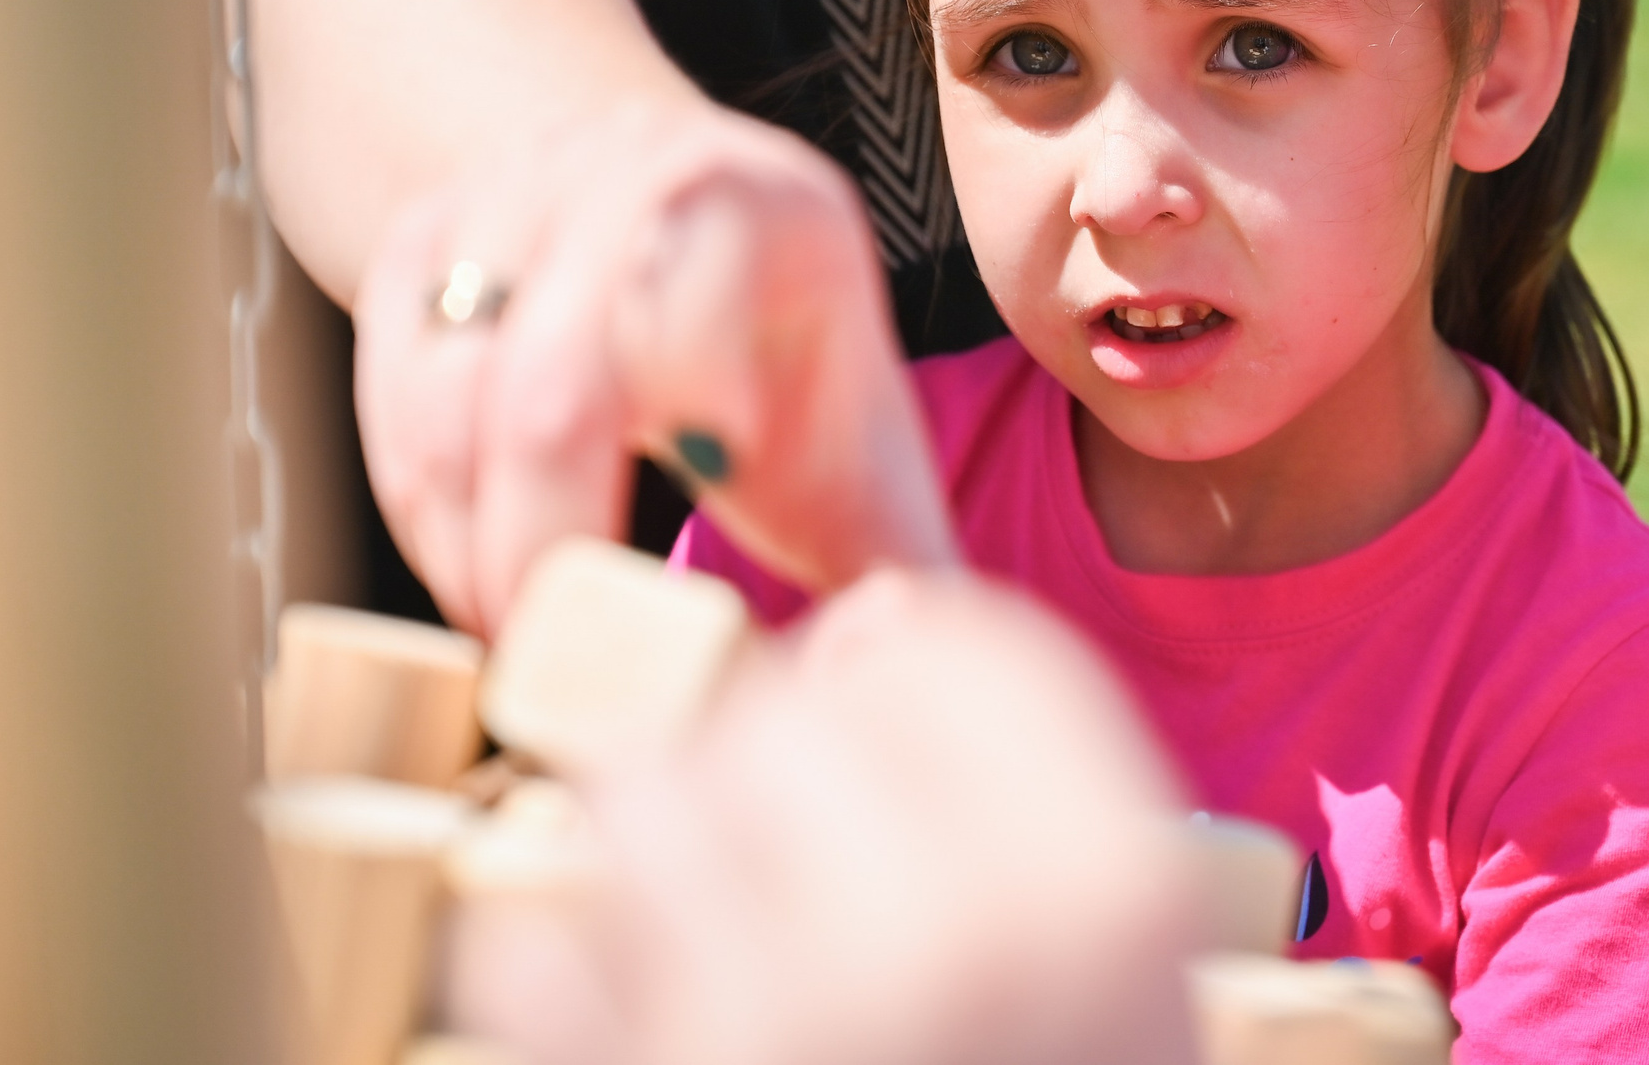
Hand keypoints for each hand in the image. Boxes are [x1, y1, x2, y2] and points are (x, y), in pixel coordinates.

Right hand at [352, 96, 955, 634]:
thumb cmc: (784, 380)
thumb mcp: (861, 457)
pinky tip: (467, 569)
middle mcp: (633, 166)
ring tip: (518, 638)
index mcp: (769, 206)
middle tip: (564, 667)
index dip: (669, 455)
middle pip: (553, 389)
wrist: (673, 238)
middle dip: (545, 553)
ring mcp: (514, 188)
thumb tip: (900, 691)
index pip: (689, 317)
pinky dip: (417, 500)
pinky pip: (390, 384)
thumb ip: (900, 575)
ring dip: (466, 543)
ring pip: (450, 396)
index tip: (675, 590)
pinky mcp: (424, 231)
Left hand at [446, 571, 1202, 1064]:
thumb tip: (870, 624)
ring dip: (656, 856)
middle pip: (782, 710)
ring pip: (635, 805)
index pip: (955, 646)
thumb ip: (1025, 804)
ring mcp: (770, 1030)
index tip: (884, 730)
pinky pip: (529, 946)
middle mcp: (941, 943)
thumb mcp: (1118, 989)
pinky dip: (559, 973)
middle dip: (770, 766)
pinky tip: (645, 1030)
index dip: (903, 675)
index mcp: (1102, 898)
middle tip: (798, 869)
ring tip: (723, 952)